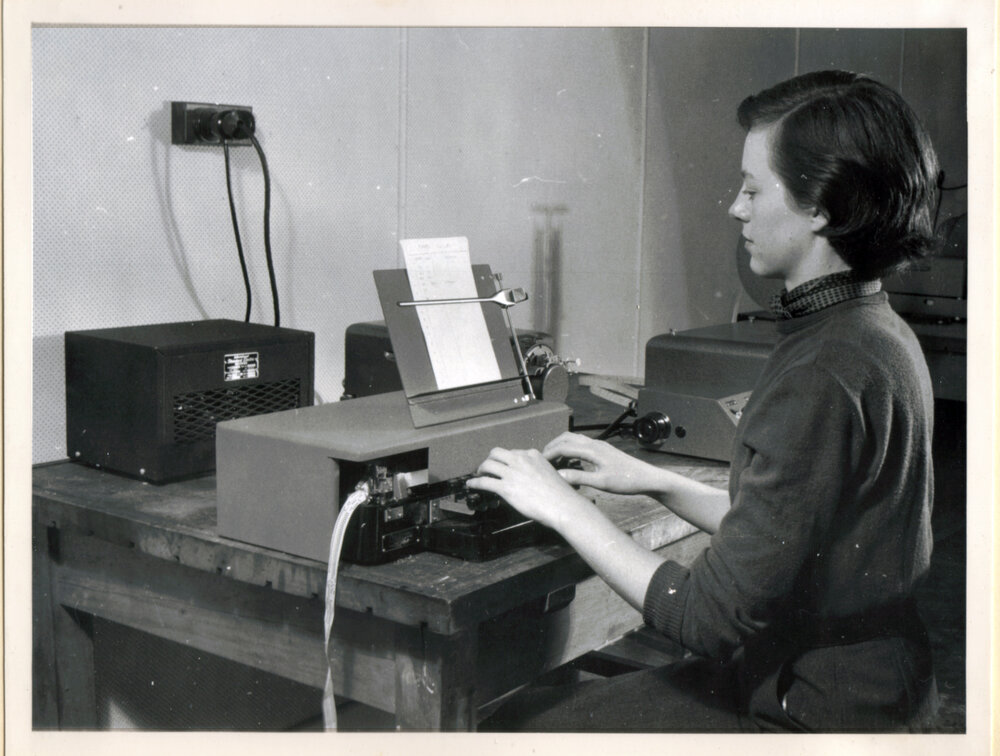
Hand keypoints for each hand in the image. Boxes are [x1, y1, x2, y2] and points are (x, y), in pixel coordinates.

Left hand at [466, 447, 591, 530]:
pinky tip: (471, 485)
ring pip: (488, 464)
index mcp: (533, 455)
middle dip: (490, 459)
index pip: (513, 452)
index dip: (506, 460)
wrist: (563, 506)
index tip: (503, 466)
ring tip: (479, 475)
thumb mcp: (550, 473)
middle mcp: (521, 460)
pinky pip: (484, 482)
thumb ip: (538, 471)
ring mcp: (512, 473)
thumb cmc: (561, 495)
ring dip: (481, 470)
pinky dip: (475, 483)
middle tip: (488, 468)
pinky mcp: (506, 487)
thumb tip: (530, 479)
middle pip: (496, 453)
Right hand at [543, 432, 661, 494]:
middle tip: (541, 459)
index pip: (564, 447)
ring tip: (552, 460)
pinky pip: (581, 445)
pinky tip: (570, 462)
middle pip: (566, 438)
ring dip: (561, 446)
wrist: (647, 478)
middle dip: (552, 446)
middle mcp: (594, 444)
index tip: (539, 463)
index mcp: (593, 450)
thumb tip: (558, 476)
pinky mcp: (602, 450)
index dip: (549, 454)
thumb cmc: (627, 481)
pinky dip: (570, 450)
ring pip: (574, 439)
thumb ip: (579, 478)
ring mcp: (599, 446)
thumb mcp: (602, 482)